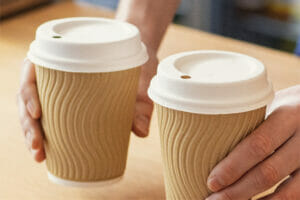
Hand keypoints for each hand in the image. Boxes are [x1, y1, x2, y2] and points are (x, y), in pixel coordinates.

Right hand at [17, 51, 157, 161]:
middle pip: (28, 95)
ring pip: (32, 108)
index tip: (37, 114)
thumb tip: (141, 131)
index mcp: (63, 55)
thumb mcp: (138, 77)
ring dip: (31, 133)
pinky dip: (44, 132)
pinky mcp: (65, 99)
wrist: (136, 57)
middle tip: (38, 148)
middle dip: (28, 124)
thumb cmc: (131, 63)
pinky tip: (46, 152)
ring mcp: (58, 87)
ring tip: (40, 155)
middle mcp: (55, 71)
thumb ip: (140, 103)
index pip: (32, 71)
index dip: (28, 93)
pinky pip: (48, 114)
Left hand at [206, 85, 299, 199]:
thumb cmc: (287, 107)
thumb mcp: (273, 105)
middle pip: (268, 172)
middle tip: (213, 199)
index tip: (212, 182)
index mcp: (289, 115)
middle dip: (237, 190)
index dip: (233, 167)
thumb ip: (251, 123)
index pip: (258, 145)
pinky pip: (295, 196)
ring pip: (285, 192)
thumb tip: (210, 141)